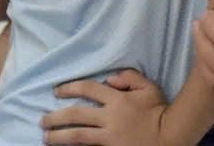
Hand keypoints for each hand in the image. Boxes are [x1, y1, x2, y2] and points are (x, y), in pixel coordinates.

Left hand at [42, 70, 166, 145]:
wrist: (171, 136)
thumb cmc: (159, 110)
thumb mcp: (148, 87)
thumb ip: (129, 77)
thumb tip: (108, 79)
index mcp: (117, 99)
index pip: (88, 89)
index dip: (70, 88)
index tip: (56, 91)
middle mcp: (110, 117)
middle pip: (76, 115)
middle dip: (56, 117)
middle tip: (42, 120)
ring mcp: (109, 137)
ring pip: (77, 135)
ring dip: (58, 136)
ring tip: (45, 136)